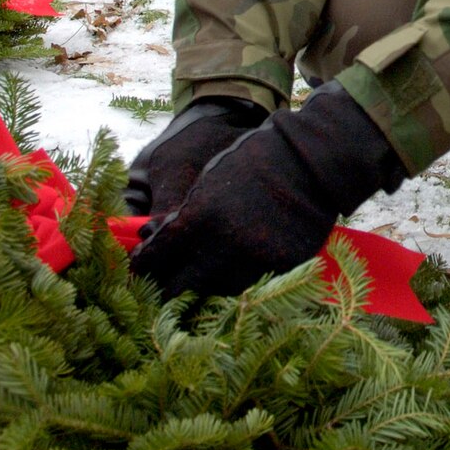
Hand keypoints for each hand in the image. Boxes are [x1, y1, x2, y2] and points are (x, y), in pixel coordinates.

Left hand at [130, 82, 405, 300]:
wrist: (311, 159)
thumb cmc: (253, 158)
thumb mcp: (209, 178)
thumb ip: (185, 213)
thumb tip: (161, 237)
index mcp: (199, 218)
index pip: (158, 256)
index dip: (144, 265)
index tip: (138, 269)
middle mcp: (224, 246)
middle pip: (182, 285)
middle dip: (168, 284)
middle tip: (163, 282)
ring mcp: (254, 260)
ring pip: (216, 290)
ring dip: (203, 285)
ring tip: (198, 277)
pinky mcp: (281, 267)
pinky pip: (250, 283)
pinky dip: (237, 278)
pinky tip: (233, 267)